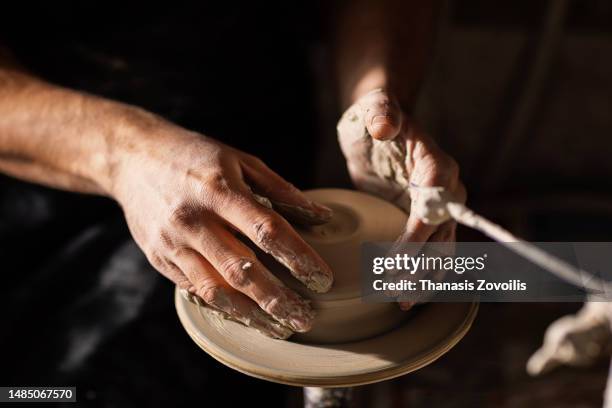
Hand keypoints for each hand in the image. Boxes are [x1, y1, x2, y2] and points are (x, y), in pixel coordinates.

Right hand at [111, 122, 333, 338]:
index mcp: (220, 190)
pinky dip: (223, 306)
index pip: (267, 230)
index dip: (298, 257)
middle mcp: (195, 220)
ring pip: (216, 289)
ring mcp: (173, 243)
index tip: (322, 279)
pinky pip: (195, 289)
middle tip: (306, 319)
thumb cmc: (195, 157)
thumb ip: (282, 190)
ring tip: (280, 328)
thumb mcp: (240, 160)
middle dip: (277, 299)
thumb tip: (322, 216)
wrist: (132, 159)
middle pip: (241, 270)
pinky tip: (247, 316)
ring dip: (251, 314)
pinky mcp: (160, 258)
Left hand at [337, 89, 465, 306]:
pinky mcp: (420, 216)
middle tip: (399, 293)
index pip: (433, 206)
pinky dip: (418, 270)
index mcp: (437, 166)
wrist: (378, 121)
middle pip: (442, 234)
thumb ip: (381, 114)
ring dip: (424, 276)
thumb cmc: (377, 112)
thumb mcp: (375, 109)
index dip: (418, 234)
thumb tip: (384, 126)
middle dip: (422, 266)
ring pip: (439, 248)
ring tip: (403, 302)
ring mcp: (434, 206)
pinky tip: (405, 291)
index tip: (397, 260)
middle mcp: (444, 189)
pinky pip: (427, 248)